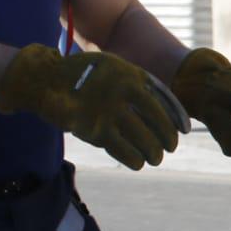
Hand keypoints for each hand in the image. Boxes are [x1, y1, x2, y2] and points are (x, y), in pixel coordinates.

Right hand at [0, 44, 188, 170]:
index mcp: (132, 74)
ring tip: (155, 158)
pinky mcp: (95, 129)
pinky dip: (133, 159)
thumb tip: (160, 105)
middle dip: (166, 138)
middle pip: (157, 122)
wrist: (45, 79)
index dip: (177, 118)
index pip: (165, 100)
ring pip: (143, 138)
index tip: (185, 131)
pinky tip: (138, 163)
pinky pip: (123, 149)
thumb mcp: (112, 67)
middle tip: (170, 148)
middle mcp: (124, 91)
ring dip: (152, 152)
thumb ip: (134, 81)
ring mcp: (110, 111)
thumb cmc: (82, 74)